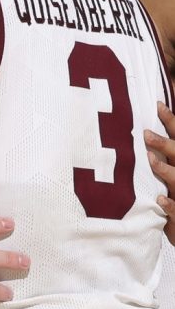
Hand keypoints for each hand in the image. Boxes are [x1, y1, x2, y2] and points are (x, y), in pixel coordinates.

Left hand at [147, 101, 174, 244]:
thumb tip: (137, 128)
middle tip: (146, 134)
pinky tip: (159, 199)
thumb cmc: (172, 193)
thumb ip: (159, 151)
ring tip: (150, 160)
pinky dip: (170, 204)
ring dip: (165, 169)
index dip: (171, 120)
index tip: (157, 104)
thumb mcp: (167, 168)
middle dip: (165, 144)